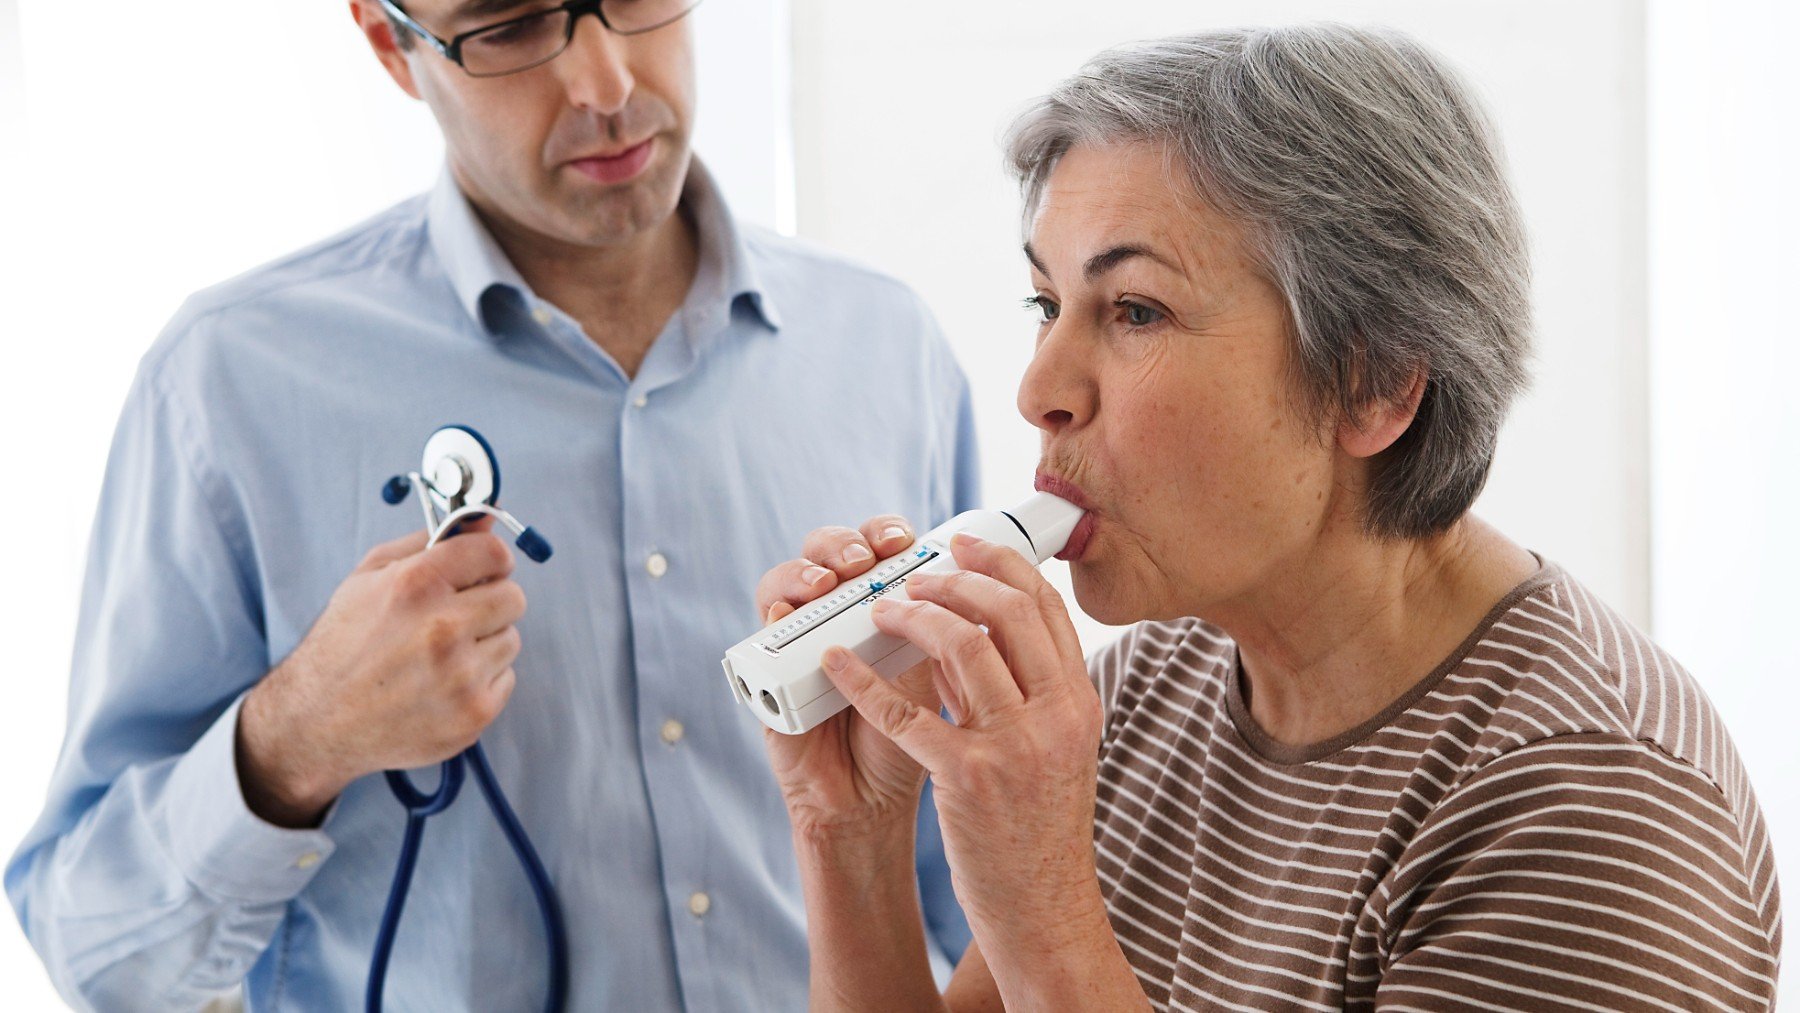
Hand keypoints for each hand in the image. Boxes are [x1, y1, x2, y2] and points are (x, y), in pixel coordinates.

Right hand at [237, 517, 526, 825]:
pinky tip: (442, 685)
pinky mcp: (474, 714)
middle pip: (513, 597)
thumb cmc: (343, 644)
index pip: (494, 553)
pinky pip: (507, 678)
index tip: (481, 570)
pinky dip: (481, 680)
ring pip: (510, 639)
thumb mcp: (370, 577)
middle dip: (489, 602)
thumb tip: (485, 517)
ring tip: (439, 656)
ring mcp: (461, 676)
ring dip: (484, 643)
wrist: (317, 722)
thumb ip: (430, 542)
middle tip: (457, 616)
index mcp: (416, 586)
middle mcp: (442, 629)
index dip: (489, 559)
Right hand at [754, 515, 940, 843]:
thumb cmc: (922, 743)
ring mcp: (804, 639)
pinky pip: (762, 630)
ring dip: (806, 567)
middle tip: (865, 558)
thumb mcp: (948, 680)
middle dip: (847, 541)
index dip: (888, 532)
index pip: (880, 546)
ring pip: (792, 578)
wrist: (876, 804)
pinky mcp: (770, 671)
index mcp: (890, 607)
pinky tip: (786, 612)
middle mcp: (843, 615)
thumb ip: (958, 632)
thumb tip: (981, 574)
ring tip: (828, 581)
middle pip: (833, 550)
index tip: (908, 541)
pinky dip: (773, 612)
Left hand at [816, 531, 1104, 951]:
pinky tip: (836, 664)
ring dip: (912, 615)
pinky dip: (864, 681)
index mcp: (1079, 703)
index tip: (963, 544)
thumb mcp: (1052, 752)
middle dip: (954, 579)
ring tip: (879, 609)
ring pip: (961, 646)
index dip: (1001, 565)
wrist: (1044, 910)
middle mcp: (1055, 716)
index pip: (1046, 609)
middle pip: (1006, 612)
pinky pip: (906, 713)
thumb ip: (1019, 693)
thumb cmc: (1038, 832)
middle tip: (915, 573)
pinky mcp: (967, 778)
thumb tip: (964, 634)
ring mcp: (1014, 747)